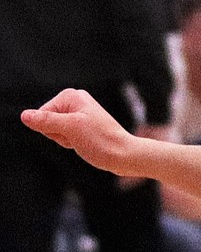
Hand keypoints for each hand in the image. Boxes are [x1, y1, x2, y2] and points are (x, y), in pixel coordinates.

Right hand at [22, 89, 142, 175]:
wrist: (124, 155)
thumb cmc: (101, 141)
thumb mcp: (71, 129)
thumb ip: (46, 121)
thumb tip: (25, 115)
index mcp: (71, 96)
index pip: (41, 115)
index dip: (53, 129)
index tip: (74, 132)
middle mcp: (75, 101)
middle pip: (47, 122)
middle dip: (59, 135)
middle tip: (79, 137)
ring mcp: (79, 113)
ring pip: (55, 131)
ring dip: (65, 140)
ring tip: (83, 140)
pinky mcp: (82, 125)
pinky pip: (65, 136)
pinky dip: (71, 142)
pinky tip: (84, 143)